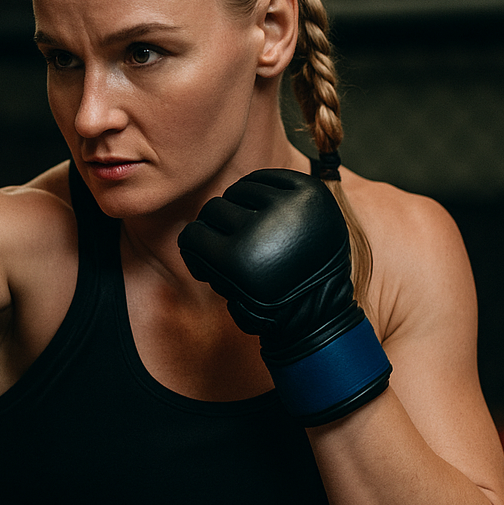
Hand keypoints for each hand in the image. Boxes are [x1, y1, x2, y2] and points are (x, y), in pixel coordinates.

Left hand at [178, 168, 390, 424]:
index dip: (249, 207)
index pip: (258, 180)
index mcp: (311, 192)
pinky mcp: (231, 258)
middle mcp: (287, 208)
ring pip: (210, 212)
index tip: (258, 236)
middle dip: (230, 224)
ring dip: (212, 237)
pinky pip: (192, 237)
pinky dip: (192, 250)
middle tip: (243, 258)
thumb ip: (285, 199)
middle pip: (231, 196)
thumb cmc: (303, 274)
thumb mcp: (311, 224)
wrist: (309, 323)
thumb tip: (238, 182)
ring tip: (231, 266)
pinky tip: (208, 270)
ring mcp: (258, 232)